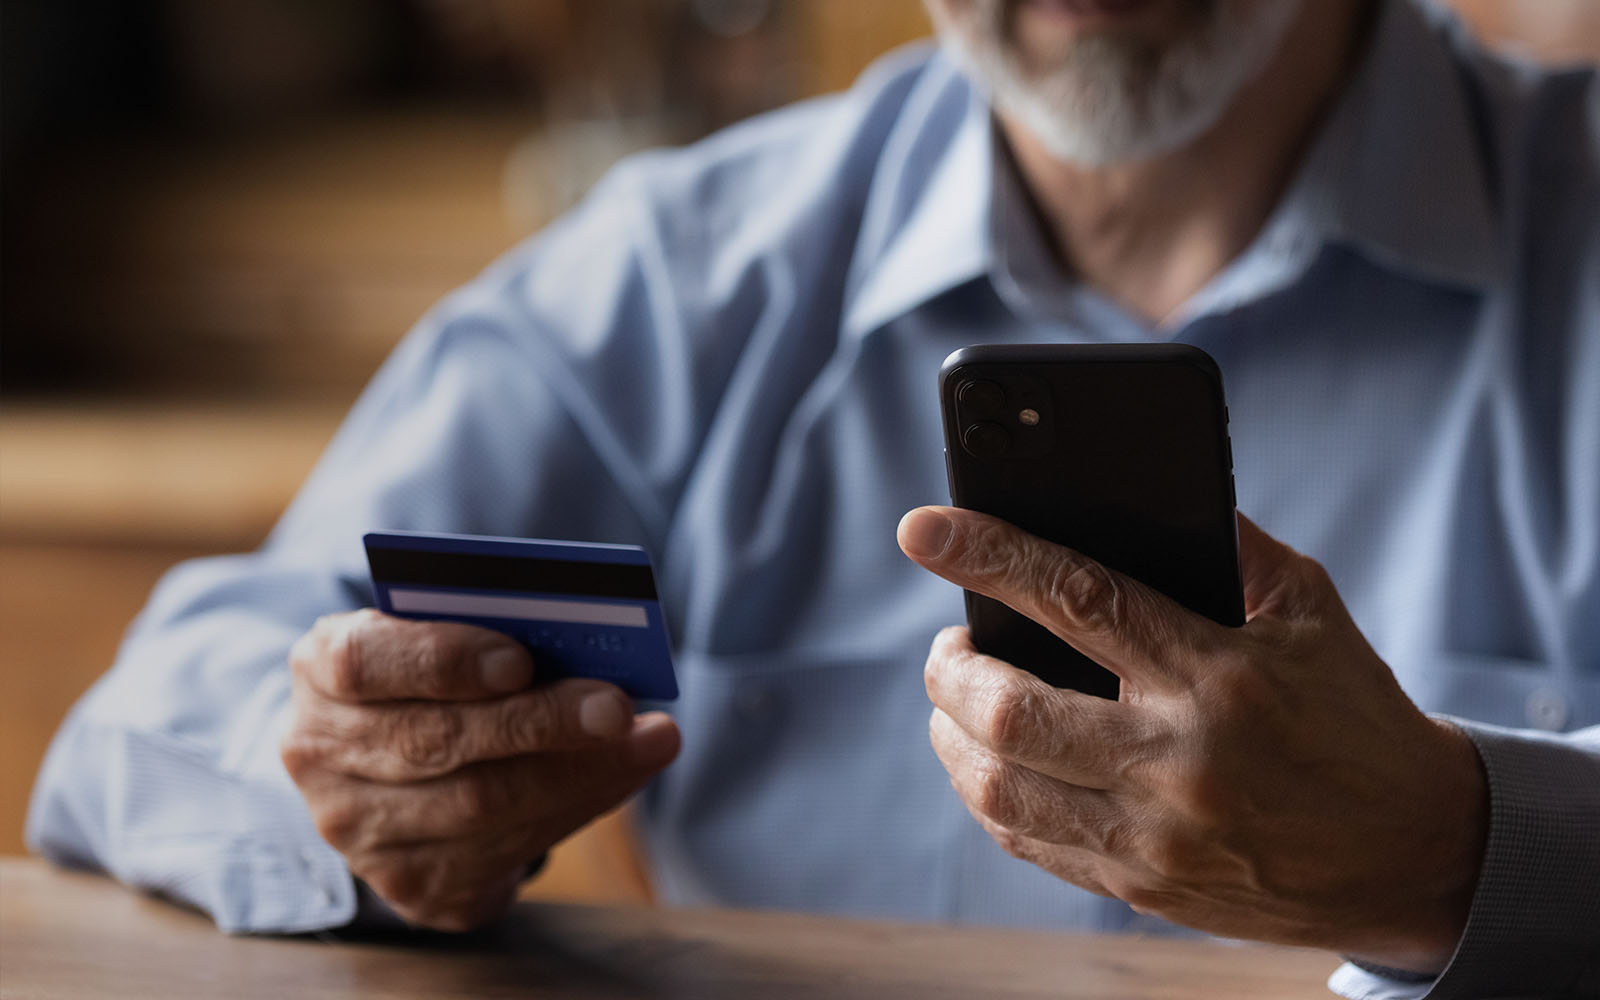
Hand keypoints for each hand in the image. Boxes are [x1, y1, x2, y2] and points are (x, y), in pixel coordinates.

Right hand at [281, 609, 679, 930]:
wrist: (383, 764)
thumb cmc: (426, 676)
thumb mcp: (431, 633)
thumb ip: (481, 629)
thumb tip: (578, 640)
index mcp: (321, 671)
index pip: (366, 662)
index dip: (445, 661)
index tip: (520, 660)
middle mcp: (323, 756)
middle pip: (437, 742)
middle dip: (540, 723)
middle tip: (618, 706)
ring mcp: (360, 832)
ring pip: (480, 806)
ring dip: (579, 772)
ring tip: (649, 740)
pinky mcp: (411, 884)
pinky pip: (505, 852)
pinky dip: (576, 807)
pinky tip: (623, 775)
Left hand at [898, 507, 1487, 972]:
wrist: (1412, 852)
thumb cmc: (1353, 713)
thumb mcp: (1309, 611)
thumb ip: (1226, 547)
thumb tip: (1135, 497)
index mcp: (1218, 676)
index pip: (1076, 598)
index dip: (988, 555)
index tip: (923, 530)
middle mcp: (1176, 762)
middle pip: (1007, 710)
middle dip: (948, 668)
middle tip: (949, 644)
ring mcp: (1153, 837)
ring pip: (996, 788)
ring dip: (950, 734)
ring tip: (958, 701)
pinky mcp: (1141, 888)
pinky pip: (1026, 841)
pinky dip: (989, 792)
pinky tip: (992, 761)